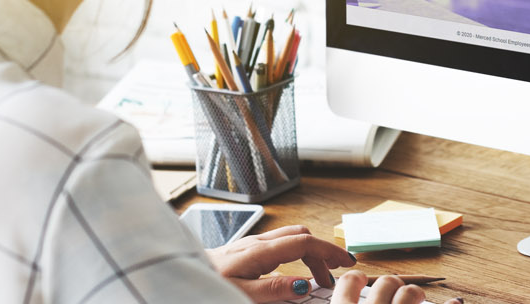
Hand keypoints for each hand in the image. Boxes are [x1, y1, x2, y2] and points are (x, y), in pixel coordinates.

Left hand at [206, 225, 355, 301]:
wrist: (184, 274)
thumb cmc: (210, 283)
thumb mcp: (243, 293)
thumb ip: (274, 289)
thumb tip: (304, 285)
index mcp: (260, 251)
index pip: (305, 242)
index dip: (329, 251)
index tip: (346, 263)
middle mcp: (258, 242)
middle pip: (302, 236)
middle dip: (323, 252)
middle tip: (334, 275)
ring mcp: (252, 243)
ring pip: (291, 237)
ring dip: (310, 252)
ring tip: (318, 277)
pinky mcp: (247, 248)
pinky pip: (280, 244)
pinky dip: (296, 254)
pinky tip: (294, 272)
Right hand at [332, 271, 463, 303]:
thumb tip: (329, 295)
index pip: (348, 282)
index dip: (354, 279)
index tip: (357, 280)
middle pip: (385, 282)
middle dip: (391, 284)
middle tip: (395, 291)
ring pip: (410, 292)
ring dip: (415, 291)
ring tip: (416, 296)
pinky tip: (456, 303)